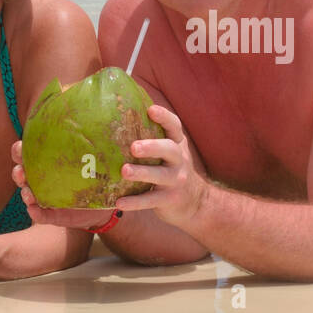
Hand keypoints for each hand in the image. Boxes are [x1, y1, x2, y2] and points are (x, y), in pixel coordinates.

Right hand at [9, 141, 113, 229]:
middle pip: (21, 174)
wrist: (101, 206)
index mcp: (46, 164)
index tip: (21, 147)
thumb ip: (97, 150)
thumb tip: (112, 135)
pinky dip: (35, 213)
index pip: (26, 154)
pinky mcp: (52, 215)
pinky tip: (34, 209)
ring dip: (25, 194)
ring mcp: (44, 199)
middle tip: (22, 172)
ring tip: (29, 194)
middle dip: (18, 172)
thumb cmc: (95, 177)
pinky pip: (40, 215)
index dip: (19, 150)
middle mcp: (41, 181)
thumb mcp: (96, 161)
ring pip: (27, 195)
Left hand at [113, 105, 205, 226]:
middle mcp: (179, 160)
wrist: (195, 202)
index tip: (150, 110)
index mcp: (177, 144)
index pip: (174, 126)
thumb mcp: (170, 152)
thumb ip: (153, 138)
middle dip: (152, 147)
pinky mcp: (169, 200)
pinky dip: (135, 202)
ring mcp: (176, 181)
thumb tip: (117, 119)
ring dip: (141, 173)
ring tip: (124, 171)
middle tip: (134, 147)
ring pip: (159, 175)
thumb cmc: (172, 170)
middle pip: (170, 150)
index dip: (164, 117)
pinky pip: (150, 200)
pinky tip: (119, 202)